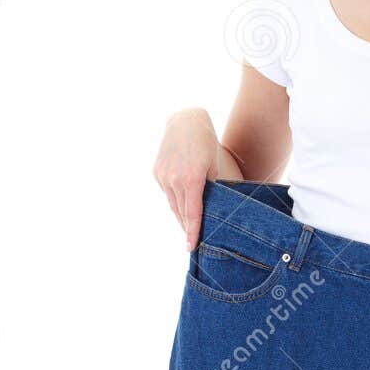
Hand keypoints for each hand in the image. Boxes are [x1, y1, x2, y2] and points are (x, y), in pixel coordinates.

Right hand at [152, 109, 219, 251]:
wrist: (185, 121)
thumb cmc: (206, 144)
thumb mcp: (214, 167)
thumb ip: (209, 189)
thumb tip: (207, 210)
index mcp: (191, 179)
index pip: (192, 213)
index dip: (192, 232)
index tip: (191, 247)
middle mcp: (174, 179)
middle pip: (181, 212)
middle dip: (187, 227)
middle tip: (193, 241)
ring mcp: (162, 175)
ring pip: (172, 204)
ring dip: (180, 214)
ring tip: (188, 225)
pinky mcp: (156, 171)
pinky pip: (167, 192)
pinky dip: (174, 199)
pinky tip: (181, 200)